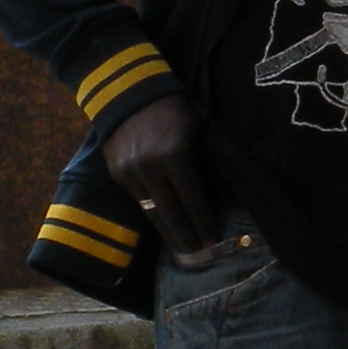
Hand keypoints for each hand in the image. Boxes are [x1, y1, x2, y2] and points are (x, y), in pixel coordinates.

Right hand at [99, 93, 220, 261]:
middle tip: (199, 256)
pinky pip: (138, 202)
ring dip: (168, 233)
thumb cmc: (174, 111)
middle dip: (186, 238)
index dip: (203, 224)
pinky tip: (164, 227)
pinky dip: (152, 216)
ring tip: (183, 249)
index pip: (193, 200)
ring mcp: (130, 172)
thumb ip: (209, 167)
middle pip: (171, 214)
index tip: (213, 242)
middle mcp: (150, 167)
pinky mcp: (117, 174)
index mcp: (175, 155)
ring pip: (152, 213)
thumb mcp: (198, 133)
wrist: (128, 92)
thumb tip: (230, 199)